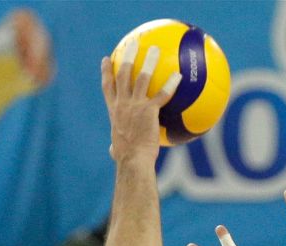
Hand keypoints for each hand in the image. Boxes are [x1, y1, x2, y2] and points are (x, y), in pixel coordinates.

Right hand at [100, 40, 180, 163]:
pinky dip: (171, 84)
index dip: (106, 72)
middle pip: (122, 74)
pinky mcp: (149, 111)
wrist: (133, 161)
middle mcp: (122, 104)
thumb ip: (115, 145)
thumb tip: (112, 151)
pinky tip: (179, 76)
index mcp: (114, 111)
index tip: (107, 60)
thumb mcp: (116, 150)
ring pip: (141, 77)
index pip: (108, 87)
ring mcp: (135, 106)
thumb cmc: (126, 159)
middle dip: (126, 57)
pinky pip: (162, 94)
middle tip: (131, 44)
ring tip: (155, 49)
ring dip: (148, 61)